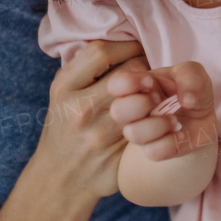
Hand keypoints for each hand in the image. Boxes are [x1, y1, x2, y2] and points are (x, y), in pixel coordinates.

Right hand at [34, 40, 145, 199]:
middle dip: (145, 70)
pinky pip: (152, 129)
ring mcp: (101, 134)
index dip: (125, 46)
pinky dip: (161, 119)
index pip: (101, 52)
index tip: (134, 51)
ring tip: (156, 94)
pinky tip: (160, 117)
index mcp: (64, 88)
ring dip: (157, 94)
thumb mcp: (61, 94)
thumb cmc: (64, 128)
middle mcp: (81, 109)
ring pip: (146, 100)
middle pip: (130, 73)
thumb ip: (83, 68)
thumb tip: (116, 41)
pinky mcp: (119, 155)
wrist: (59, 179)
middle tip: (148, 75)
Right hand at [107, 61, 216, 162]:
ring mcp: (142, 132)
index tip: (150, 82)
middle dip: (140, 104)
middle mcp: (134, 110)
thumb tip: (186, 100)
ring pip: (133, 134)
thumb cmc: (192, 89)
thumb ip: (190, 76)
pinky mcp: (154, 150)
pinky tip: (181, 134)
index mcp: (138, 86)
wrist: (208, 115)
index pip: (116, 84)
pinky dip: (171, 142)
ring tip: (175, 119)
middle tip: (159, 100)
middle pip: (117, 111)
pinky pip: (153, 152)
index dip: (128, 83)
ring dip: (159, 124)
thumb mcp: (195, 73)